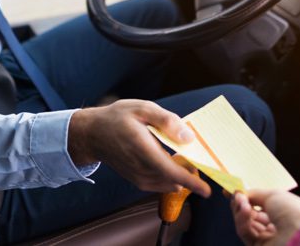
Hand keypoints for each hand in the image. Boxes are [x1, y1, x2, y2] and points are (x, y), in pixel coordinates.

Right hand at [67, 99, 210, 196]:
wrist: (92, 134)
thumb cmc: (118, 118)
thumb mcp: (143, 108)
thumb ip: (167, 121)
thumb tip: (188, 138)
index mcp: (142, 147)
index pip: (169, 170)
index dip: (189, 181)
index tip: (206, 190)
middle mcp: (139, 167)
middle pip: (172, 179)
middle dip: (190, 173)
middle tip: (197, 156)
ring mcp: (137, 176)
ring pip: (167, 183)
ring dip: (180, 175)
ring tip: (185, 158)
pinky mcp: (137, 180)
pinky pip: (159, 184)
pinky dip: (170, 178)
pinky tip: (172, 163)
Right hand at [233, 190, 299, 245]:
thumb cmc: (293, 211)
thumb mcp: (273, 195)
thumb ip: (254, 194)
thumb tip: (239, 193)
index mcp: (282, 213)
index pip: (258, 207)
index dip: (245, 199)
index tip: (231, 191)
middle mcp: (274, 227)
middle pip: (249, 216)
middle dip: (241, 204)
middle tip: (237, 196)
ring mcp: (267, 239)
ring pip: (244, 225)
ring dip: (240, 212)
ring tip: (242, 203)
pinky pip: (245, 233)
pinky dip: (242, 221)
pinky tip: (245, 211)